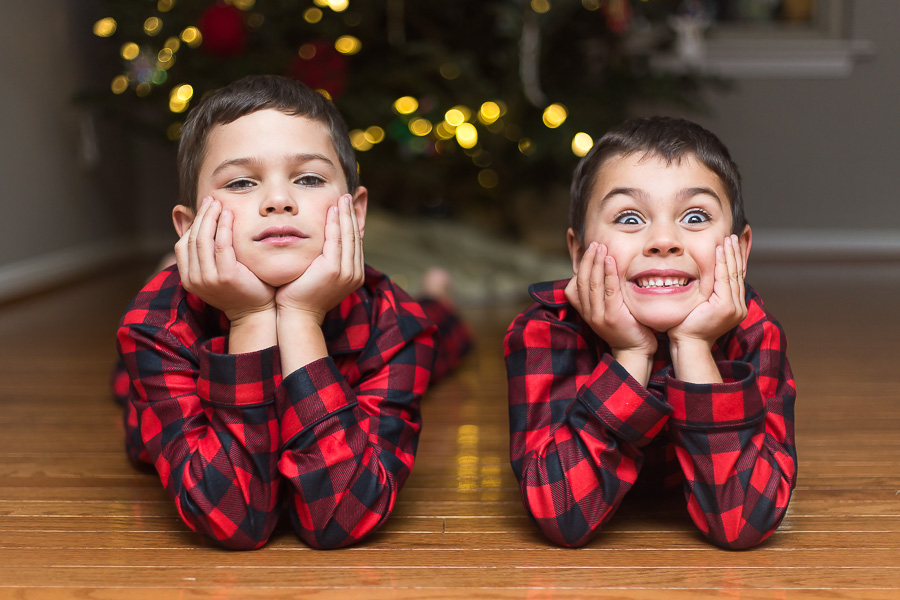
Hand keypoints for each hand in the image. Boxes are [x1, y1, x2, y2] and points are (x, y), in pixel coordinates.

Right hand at [174, 196, 275, 322]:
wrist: (256, 312)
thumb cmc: (240, 288)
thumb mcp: (217, 271)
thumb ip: (208, 254)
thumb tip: (201, 226)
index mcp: (188, 279)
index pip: (183, 244)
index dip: (193, 224)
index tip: (205, 208)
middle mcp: (194, 280)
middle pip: (192, 239)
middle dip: (202, 216)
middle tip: (212, 200)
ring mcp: (208, 279)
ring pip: (203, 240)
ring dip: (211, 218)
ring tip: (219, 203)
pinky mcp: (225, 276)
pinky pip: (221, 245)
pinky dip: (224, 227)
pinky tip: (229, 215)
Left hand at [275, 194, 364, 324]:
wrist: (297, 316)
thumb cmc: (301, 296)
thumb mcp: (317, 276)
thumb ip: (323, 261)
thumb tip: (320, 246)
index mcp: (353, 275)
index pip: (355, 243)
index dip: (353, 222)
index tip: (348, 206)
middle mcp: (354, 273)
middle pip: (355, 236)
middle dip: (352, 214)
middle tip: (348, 195)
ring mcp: (346, 272)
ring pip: (348, 236)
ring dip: (345, 214)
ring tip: (342, 198)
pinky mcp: (334, 269)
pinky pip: (336, 240)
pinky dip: (335, 223)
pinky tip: (332, 209)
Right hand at [565, 243, 656, 384]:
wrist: (635, 351)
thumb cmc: (627, 327)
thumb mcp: (609, 310)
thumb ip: (604, 294)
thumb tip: (604, 274)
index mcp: (584, 311)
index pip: (573, 285)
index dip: (579, 266)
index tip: (587, 250)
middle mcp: (588, 313)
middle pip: (581, 280)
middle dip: (587, 260)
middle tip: (594, 244)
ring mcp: (598, 316)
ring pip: (592, 283)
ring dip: (596, 262)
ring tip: (600, 247)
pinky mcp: (611, 317)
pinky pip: (608, 290)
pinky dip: (608, 273)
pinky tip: (611, 261)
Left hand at [668, 234, 747, 348]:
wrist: (687, 344)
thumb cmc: (687, 327)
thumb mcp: (701, 307)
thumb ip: (708, 294)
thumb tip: (704, 279)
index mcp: (734, 308)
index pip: (735, 279)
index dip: (735, 260)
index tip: (732, 245)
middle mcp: (738, 307)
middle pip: (737, 274)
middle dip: (735, 254)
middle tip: (733, 236)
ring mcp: (734, 307)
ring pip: (732, 274)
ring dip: (730, 255)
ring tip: (728, 239)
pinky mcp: (725, 306)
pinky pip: (724, 279)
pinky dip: (722, 263)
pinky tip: (721, 250)